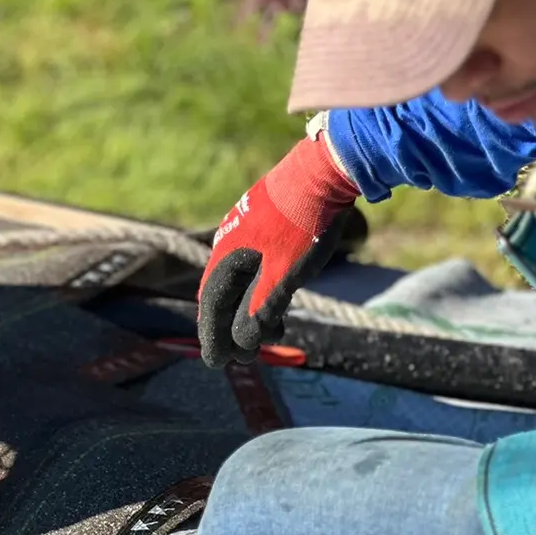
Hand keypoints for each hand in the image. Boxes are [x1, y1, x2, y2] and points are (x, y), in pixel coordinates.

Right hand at [198, 135, 358, 366]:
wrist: (325, 171)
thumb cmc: (303, 227)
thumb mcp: (282, 277)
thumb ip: (260, 312)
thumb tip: (243, 343)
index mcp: (225, 258)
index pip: (211, 308)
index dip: (213, 338)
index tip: (217, 363)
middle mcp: (228, 246)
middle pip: (223, 297)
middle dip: (232, 330)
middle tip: (245, 358)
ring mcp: (245, 234)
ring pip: (241, 282)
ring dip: (251, 312)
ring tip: (274, 333)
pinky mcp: (263, 226)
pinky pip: (253, 268)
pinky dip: (261, 291)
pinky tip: (280, 299)